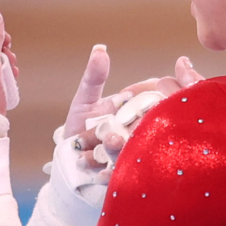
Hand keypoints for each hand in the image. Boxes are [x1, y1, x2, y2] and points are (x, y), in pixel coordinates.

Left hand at [72, 55, 202, 171]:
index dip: (151, 93)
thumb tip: (100, 50)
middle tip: (122, 120)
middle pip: (148, 125)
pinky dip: (109, 173)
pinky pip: (121, 175)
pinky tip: (100, 173)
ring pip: (134, 150)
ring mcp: (134, 154)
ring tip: (108, 141)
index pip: (155, 97)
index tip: (134, 93)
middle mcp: (141, 132)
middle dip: (138, 123)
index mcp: (138, 110)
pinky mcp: (123, 176)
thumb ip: (94, 78)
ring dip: (121, 146)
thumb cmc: (81, 129)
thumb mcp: (85, 102)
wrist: (69, 164)